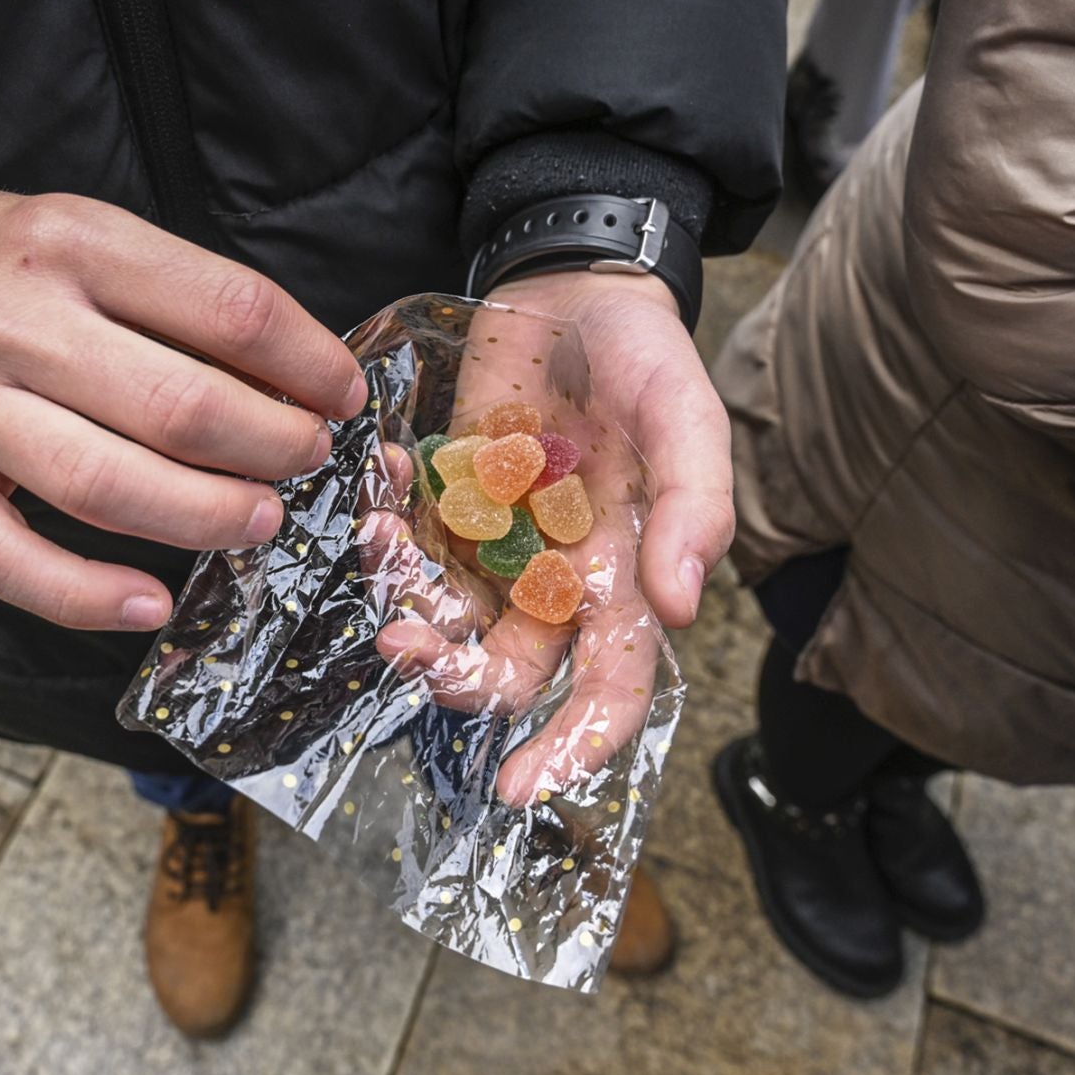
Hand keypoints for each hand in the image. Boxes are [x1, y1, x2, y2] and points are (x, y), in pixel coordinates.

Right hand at [0, 188, 366, 630]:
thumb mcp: (85, 237)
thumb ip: (176, 298)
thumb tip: (295, 379)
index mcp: (72, 241)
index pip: (226, 307)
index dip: (307, 362)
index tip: (343, 394)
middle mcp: (12, 319)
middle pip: (177, 407)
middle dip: (272, 448)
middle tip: (306, 462)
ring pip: (102, 487)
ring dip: (203, 516)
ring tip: (259, 520)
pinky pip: (3, 558)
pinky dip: (83, 595)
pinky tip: (152, 604)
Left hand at [370, 271, 732, 801]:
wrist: (575, 288)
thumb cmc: (645, 357)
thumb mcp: (685, 419)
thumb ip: (694, 508)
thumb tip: (683, 609)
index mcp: (624, 575)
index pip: (608, 690)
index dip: (571, 749)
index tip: (514, 786)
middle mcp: (559, 578)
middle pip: (508, 671)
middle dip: (454, 679)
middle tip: (404, 646)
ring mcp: (500, 544)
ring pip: (449, 619)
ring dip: (407, 601)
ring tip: (380, 542)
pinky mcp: (451, 504)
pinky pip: (413, 547)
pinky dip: (389, 532)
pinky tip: (383, 484)